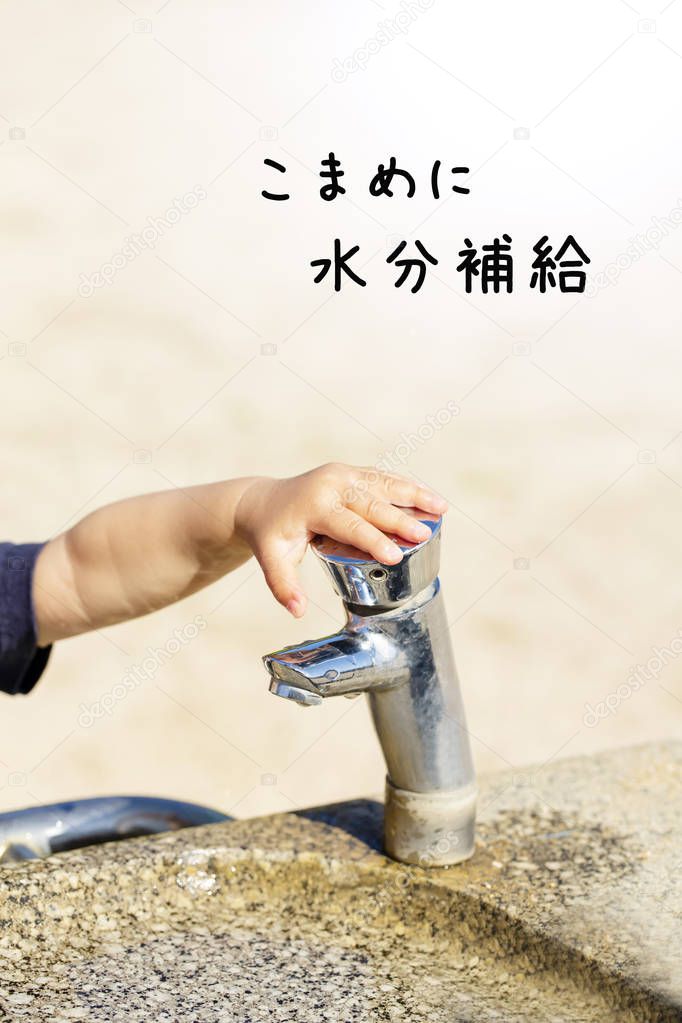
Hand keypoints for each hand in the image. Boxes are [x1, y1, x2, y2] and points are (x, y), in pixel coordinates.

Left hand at [234, 463, 446, 617]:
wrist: (263, 501)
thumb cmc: (271, 534)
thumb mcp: (272, 559)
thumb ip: (283, 585)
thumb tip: (297, 611)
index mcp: (314, 506)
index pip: (349, 525)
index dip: (373, 541)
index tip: (394, 556)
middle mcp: (330, 484)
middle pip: (372, 504)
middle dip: (400, 519)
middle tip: (425, 534)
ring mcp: (342, 474)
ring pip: (383, 484)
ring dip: (414, 495)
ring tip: (441, 508)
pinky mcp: (350, 471)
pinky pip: (382, 477)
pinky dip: (407, 487)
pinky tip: (429, 497)